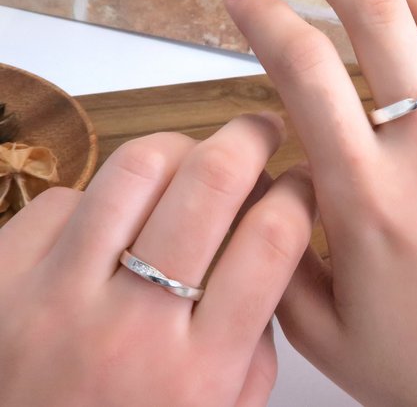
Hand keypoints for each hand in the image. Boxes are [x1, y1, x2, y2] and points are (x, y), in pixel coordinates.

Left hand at [0, 114, 314, 406]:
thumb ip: (254, 345)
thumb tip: (266, 259)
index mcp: (199, 369)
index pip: (271, 241)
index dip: (298, 192)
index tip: (302, 180)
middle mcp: (133, 326)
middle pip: (210, 183)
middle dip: (249, 138)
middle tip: (260, 130)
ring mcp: (58, 299)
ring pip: (135, 168)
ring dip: (179, 147)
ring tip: (191, 157)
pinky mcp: (1, 282)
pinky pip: (64, 198)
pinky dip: (101, 196)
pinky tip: (114, 221)